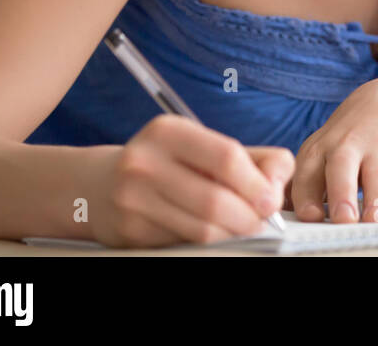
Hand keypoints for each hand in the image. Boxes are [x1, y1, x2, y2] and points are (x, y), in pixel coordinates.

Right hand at [89, 114, 294, 246]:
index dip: (257, 184)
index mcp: (169, 131)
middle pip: (216, 201)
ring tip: (238, 227)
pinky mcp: (129, 232)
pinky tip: (209, 232)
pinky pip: (184, 244)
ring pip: (202, 230)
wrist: (99, 186)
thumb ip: (254, 159)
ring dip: (232, 234)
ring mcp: (132, 199)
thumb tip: (278, 187)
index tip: (272, 200)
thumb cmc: (169, 163)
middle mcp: (144, 162)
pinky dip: (207, 243)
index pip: (226, 157)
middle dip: (249, 217)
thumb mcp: (205, 146)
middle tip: (261, 222)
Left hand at [290, 75, 377, 223]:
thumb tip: (277, 213)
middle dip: (341, 194)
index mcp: (320, 151)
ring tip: (376, 219)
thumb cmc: (350, 137)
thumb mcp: (322, 150)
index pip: (307, 175)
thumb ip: (304, 182)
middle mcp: (348, 147)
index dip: (306, 196)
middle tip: (343, 219)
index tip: (309, 217)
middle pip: (341, 170)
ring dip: (377, 197)